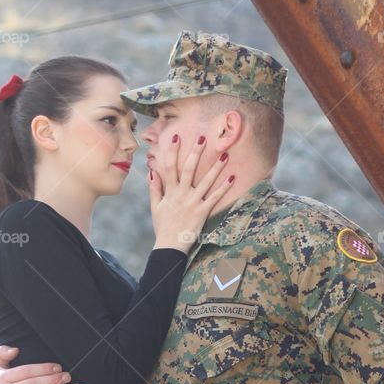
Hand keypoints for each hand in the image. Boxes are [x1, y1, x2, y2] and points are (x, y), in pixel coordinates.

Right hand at [149, 135, 233, 252]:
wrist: (170, 246)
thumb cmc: (162, 227)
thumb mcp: (155, 207)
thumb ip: (154, 189)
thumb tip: (151, 172)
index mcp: (170, 192)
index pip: (170, 167)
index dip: (173, 152)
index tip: (176, 137)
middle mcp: (181, 194)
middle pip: (188, 169)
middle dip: (195, 152)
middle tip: (203, 138)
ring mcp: (193, 203)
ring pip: (206, 181)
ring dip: (216, 167)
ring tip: (225, 154)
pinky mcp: (202, 212)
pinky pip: (215, 197)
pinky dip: (224, 187)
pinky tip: (232, 177)